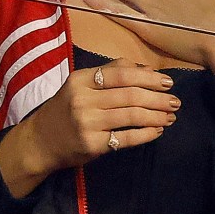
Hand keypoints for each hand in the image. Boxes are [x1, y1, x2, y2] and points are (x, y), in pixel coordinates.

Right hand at [0, 57, 179, 197]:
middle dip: (158, 98)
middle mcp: (83, 99)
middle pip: (130, 95)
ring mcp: (87, 123)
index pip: (122, 74)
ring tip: (170, 116)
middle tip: (175, 102)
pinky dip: (146, 134)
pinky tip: (157, 131)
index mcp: (81, 79)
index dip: (148, 78)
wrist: (39, 142)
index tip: (167, 82)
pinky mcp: (91, 145)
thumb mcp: (81, 84)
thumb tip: (147, 69)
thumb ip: (112, 72)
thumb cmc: (66, 109)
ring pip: (131, 116)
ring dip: (156, 116)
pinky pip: (126, 138)